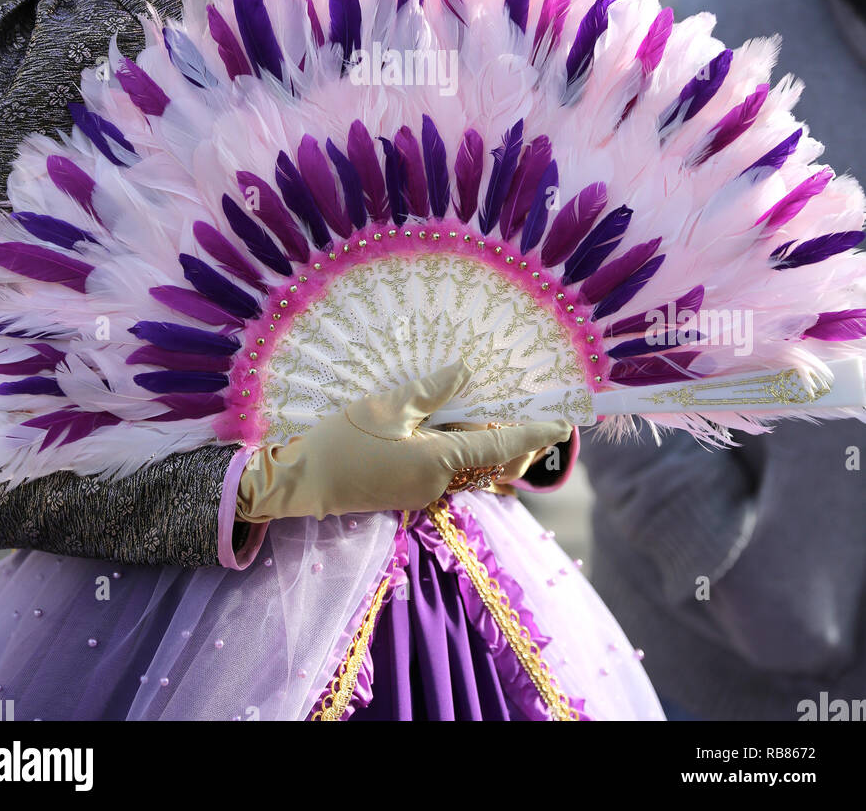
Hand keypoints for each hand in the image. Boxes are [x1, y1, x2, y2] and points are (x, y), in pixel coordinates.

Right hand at [236, 362, 564, 521]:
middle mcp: (441, 484)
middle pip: (494, 462)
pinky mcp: (410, 491)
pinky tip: (451, 422)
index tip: (564, 423)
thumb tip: (464, 373)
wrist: (301, 482)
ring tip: (490, 408)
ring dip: (487, 441)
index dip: (536, 434)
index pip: (502, 446)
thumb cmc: (342, 442)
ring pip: (474, 466)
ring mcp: (426, 492)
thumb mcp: (386, 407)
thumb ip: (430, 391)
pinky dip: (462, 447)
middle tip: (530, 408)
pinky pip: (451, 469)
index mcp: (441, 462)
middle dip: (517, 439)